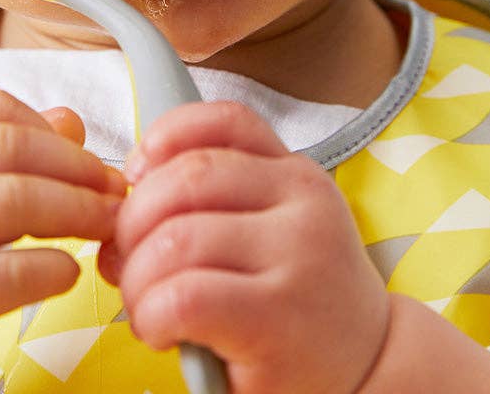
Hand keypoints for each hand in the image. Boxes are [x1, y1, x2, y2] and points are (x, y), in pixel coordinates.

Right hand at [0, 88, 125, 393]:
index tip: (87, 154)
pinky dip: (53, 268)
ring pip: (13, 200)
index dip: (51, 128)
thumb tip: (71, 122)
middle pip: (8, 148)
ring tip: (106, 223)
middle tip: (115, 189)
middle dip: (77, 167)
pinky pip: (8, 273)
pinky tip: (67, 271)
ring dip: (77, 209)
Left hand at [99, 101, 390, 393]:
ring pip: (175, 239)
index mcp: (296, 174)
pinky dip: (151, 313)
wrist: (369, 374)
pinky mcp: (276, 319)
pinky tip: (162, 331)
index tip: (137, 171)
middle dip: (133, 220)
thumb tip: (120, 209)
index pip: (225, 121)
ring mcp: (295, 257)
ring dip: (137, 277)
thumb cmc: (299, 304)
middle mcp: (302, 204)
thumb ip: (209, 204)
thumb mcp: (271, 233)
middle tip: (128, 261)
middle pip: (186, 178)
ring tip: (146, 306)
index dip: (166, 135)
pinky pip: (182, 296)